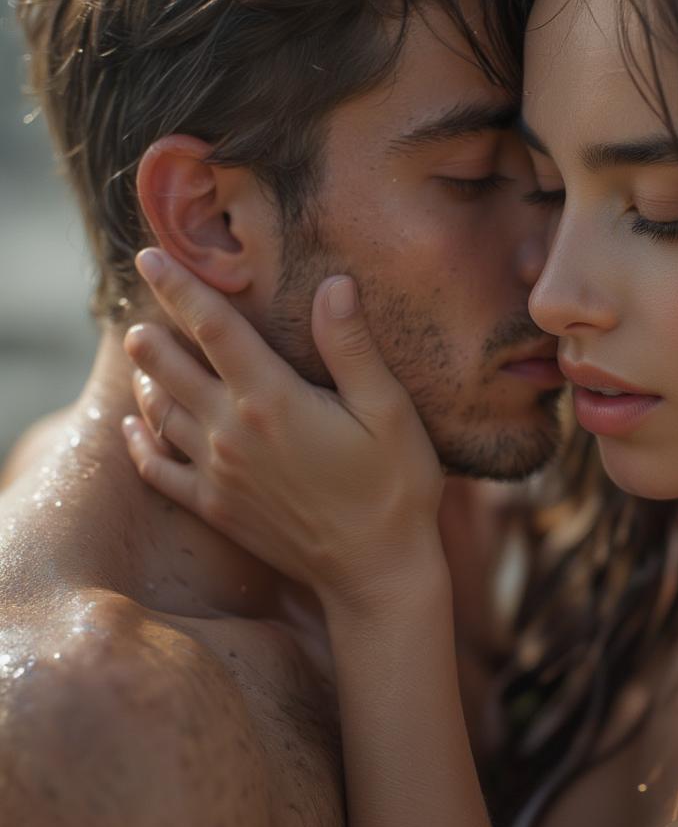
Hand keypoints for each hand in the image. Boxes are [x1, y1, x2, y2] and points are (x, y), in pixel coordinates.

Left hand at [121, 248, 445, 608]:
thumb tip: (334, 285)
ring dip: (145, 378)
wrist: (376, 572)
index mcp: (272, 399)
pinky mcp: (217, 508)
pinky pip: (159, 470)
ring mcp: (218, 474)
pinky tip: (133, 427)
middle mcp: (232, 432)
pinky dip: (139, 443)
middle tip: (137, 305)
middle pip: (171, 368)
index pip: (213, 328)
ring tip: (140, 352)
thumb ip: (353, 347)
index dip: (180, 287)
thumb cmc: (394, 486)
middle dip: (152, 330)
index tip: (150, 255)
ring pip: (159, 414)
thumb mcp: (388, 411)